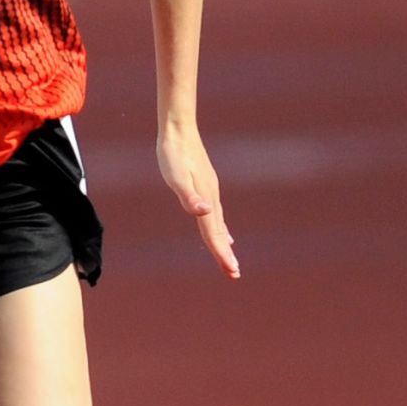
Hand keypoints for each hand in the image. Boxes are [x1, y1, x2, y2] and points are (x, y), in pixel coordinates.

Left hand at [157, 124, 239, 280]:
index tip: (232, 271)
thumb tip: (205, 212)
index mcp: (205, 200)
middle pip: (218, 232)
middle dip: (225, 254)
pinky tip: (223, 233)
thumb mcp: (176, 176)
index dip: (221, 253)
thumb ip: (189, 196)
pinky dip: (220, 228)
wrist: (178, 130)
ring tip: (229, 260)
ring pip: (218, 225)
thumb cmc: (172, 154)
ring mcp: (210, 193)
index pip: (213, 233)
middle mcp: (211, 199)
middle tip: (234, 274)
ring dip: (223, 243)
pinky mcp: (206, 187)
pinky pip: (216, 215)